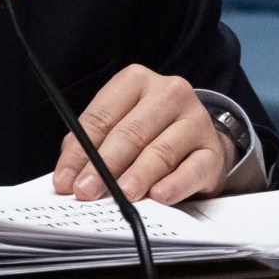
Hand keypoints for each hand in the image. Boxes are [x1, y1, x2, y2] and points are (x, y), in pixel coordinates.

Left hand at [50, 64, 223, 207]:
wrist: (197, 141)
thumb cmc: (149, 134)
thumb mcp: (117, 127)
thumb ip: (90, 146)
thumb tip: (68, 177)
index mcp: (136, 81)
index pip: (101, 117)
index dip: (80, 151)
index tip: (66, 180)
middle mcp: (169, 93)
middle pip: (131, 132)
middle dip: (105, 166)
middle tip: (87, 191)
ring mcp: (195, 119)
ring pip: (161, 151)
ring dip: (138, 176)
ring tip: (122, 196)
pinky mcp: (212, 150)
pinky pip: (193, 169)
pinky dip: (174, 185)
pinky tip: (159, 196)